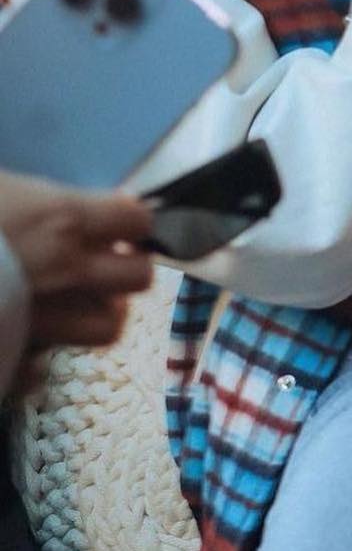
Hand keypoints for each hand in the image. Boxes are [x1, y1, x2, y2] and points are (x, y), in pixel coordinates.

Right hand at [0, 172, 153, 358]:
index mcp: (63, 220)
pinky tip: (30, 340)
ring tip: (81, 300)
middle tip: (108, 258)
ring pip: (107, 328)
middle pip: (139, 277)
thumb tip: (52, 195)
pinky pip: (45, 367)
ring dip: (100, 313)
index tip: (119, 218)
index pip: (138, 219)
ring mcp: (45, 318)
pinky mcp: (16, 353)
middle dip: (130, 267)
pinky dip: (42, 358)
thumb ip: (35, 194)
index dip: (132, 219)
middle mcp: (68, 272)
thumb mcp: (1, 184)